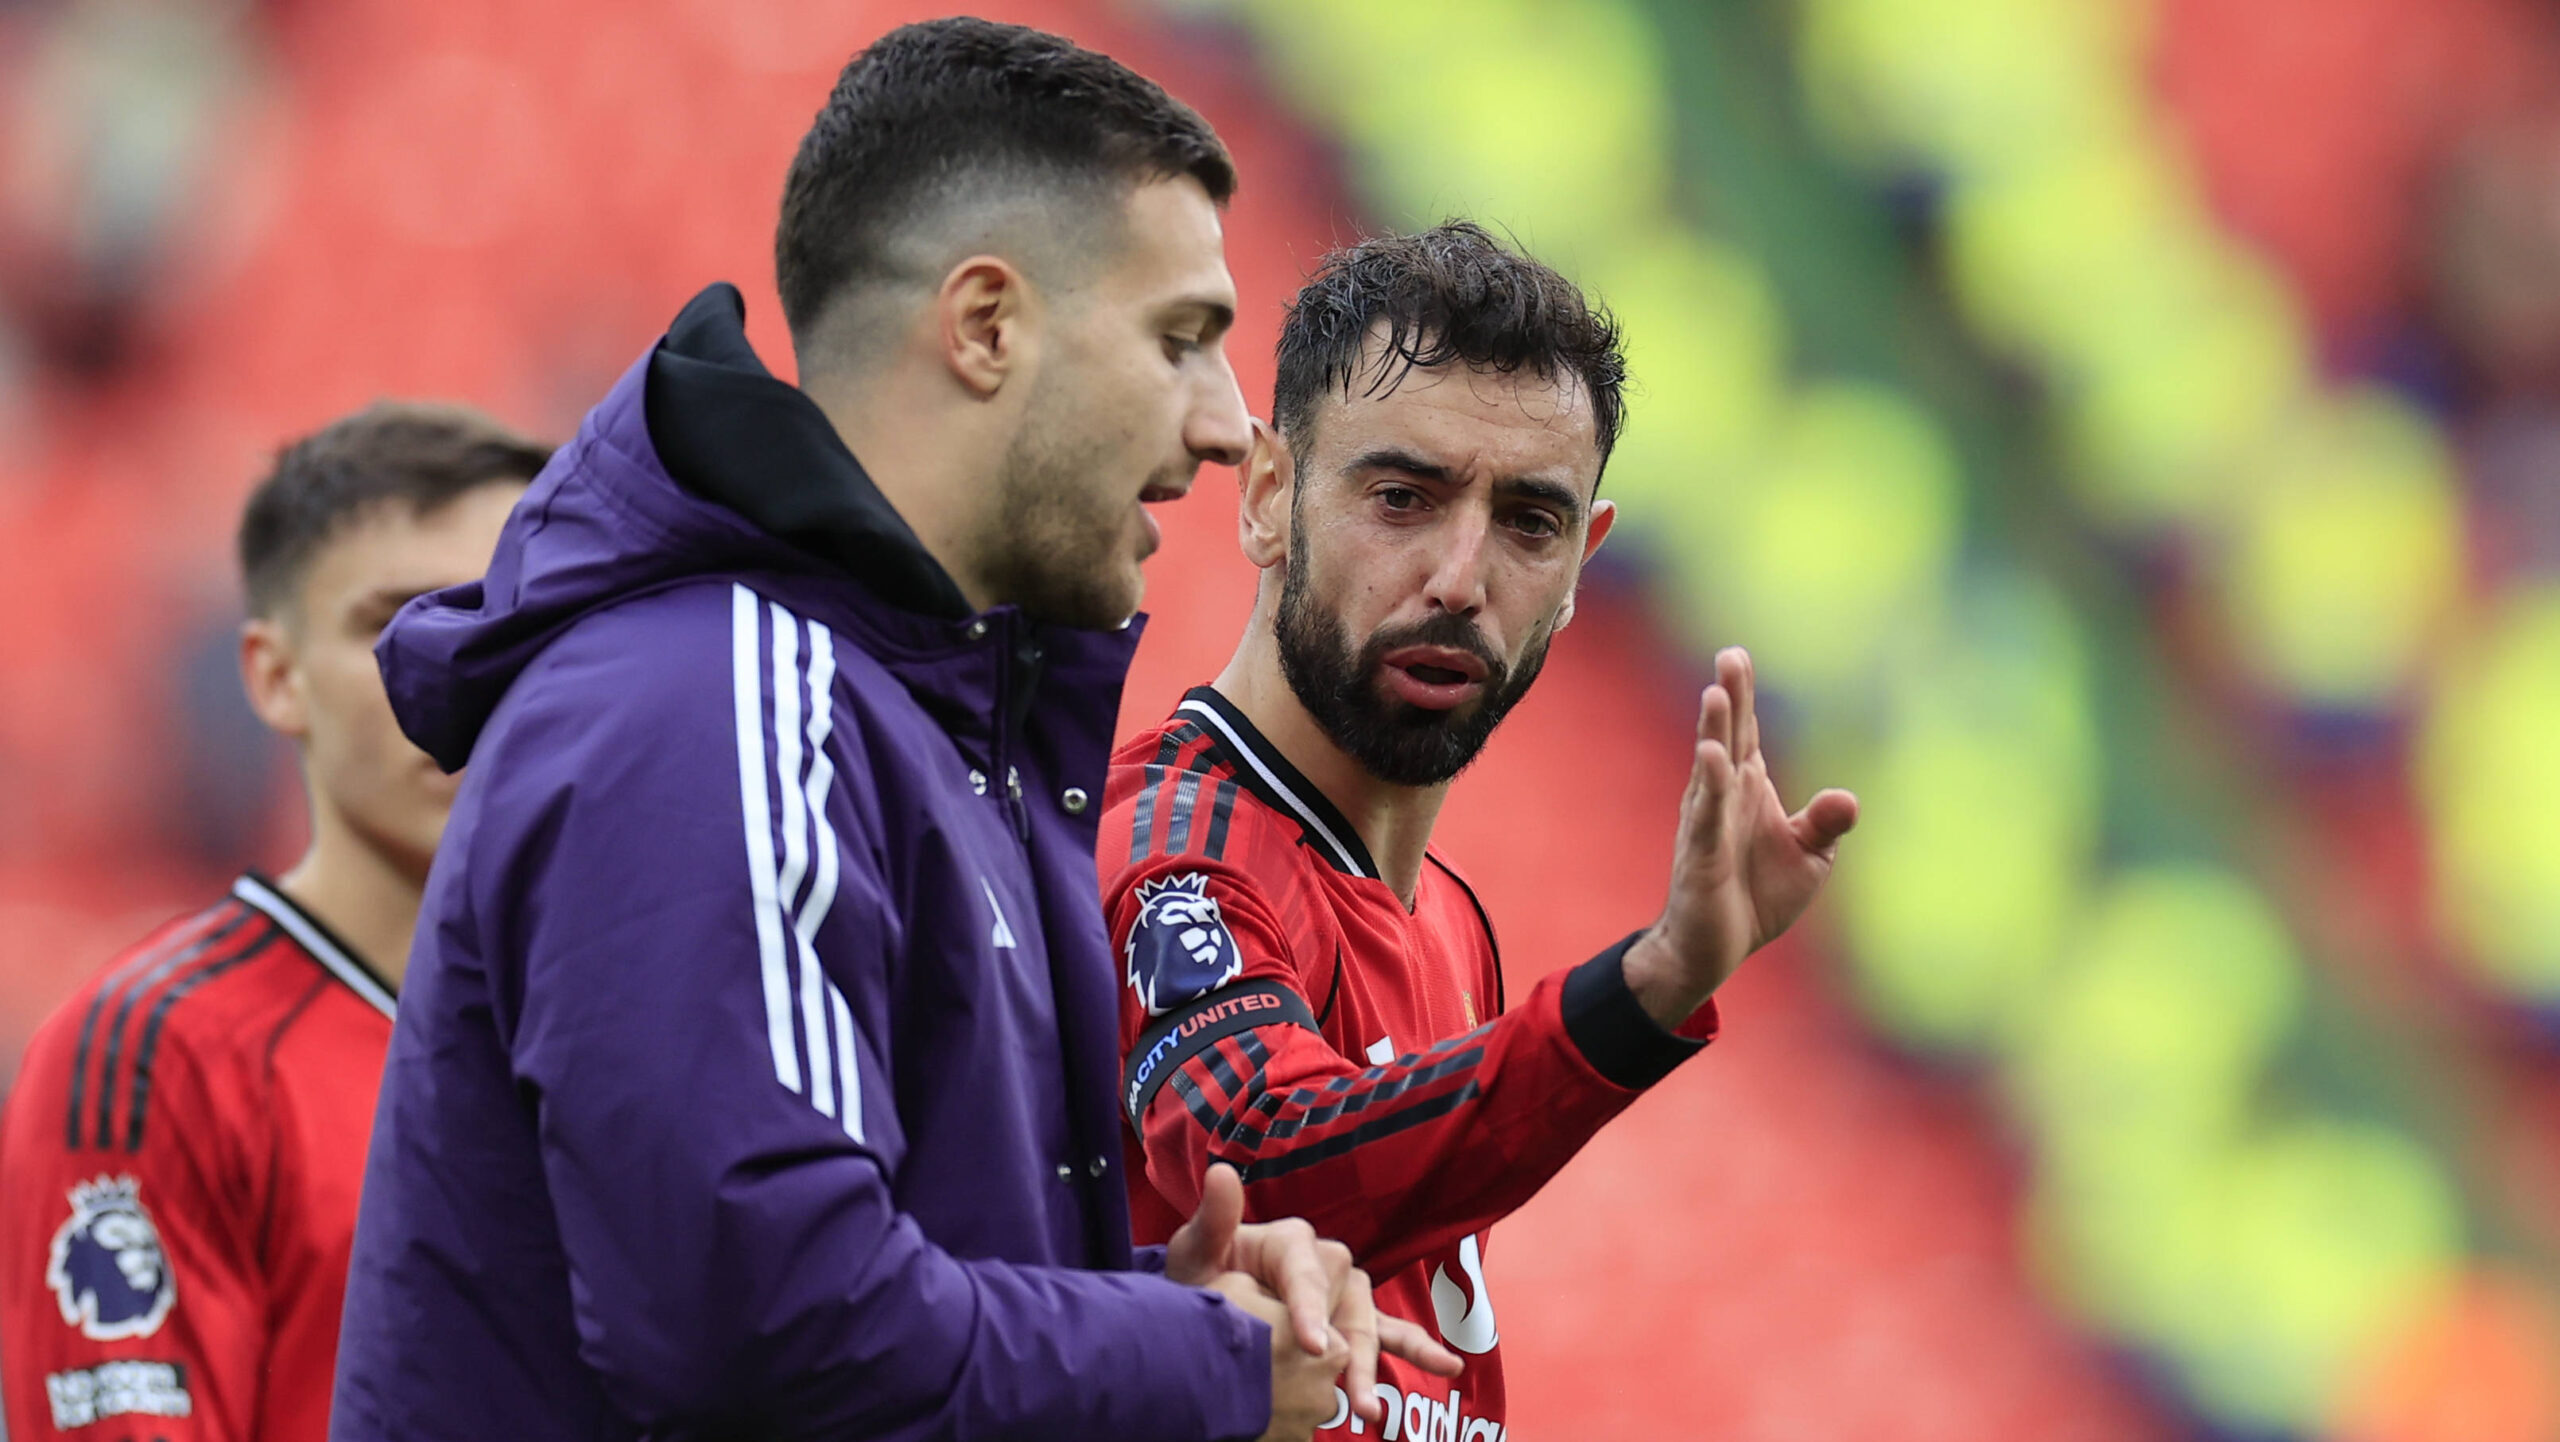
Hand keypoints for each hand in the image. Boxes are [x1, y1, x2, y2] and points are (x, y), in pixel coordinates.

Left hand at [1168, 1166, 1460, 1428]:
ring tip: (1372, 1409)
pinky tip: (1448, 1366)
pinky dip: (1417, 1347)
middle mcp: (1325, 1261)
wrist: (1206, 1304)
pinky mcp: (1351, 1319)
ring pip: (1367, 1326)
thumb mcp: (1194, 1251)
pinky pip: (1389, 1331)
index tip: (1314, 1346)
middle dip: (1346, 1353)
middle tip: (1350, 1399)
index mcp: (1290, 1240)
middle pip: (1344, 1305)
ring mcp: (1342, 1291)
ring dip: (1372, 1366)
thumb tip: (1220, 1172)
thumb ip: (1212, 1219)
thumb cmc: (1200, 1275)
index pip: (1305, 1274)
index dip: (1311, 1310)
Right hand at [1624, 647, 1857, 1026]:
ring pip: (1712, 768)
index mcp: (1747, 789)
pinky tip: (1711, 756)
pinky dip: (1709, 784)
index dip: (1743, 696)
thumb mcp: (1808, 858)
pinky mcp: (1702, 853)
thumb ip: (1826, 825)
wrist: (1717, 948)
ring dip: (1714, 731)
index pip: (1746, 734)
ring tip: (1716, 694)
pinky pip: (1706, 814)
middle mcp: (1723, 796)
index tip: (1736, 655)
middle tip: (1729, 656)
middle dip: (1729, 697)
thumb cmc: (1757, 895)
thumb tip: (1849, 799)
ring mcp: (1708, 822)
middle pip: (1727, 737)